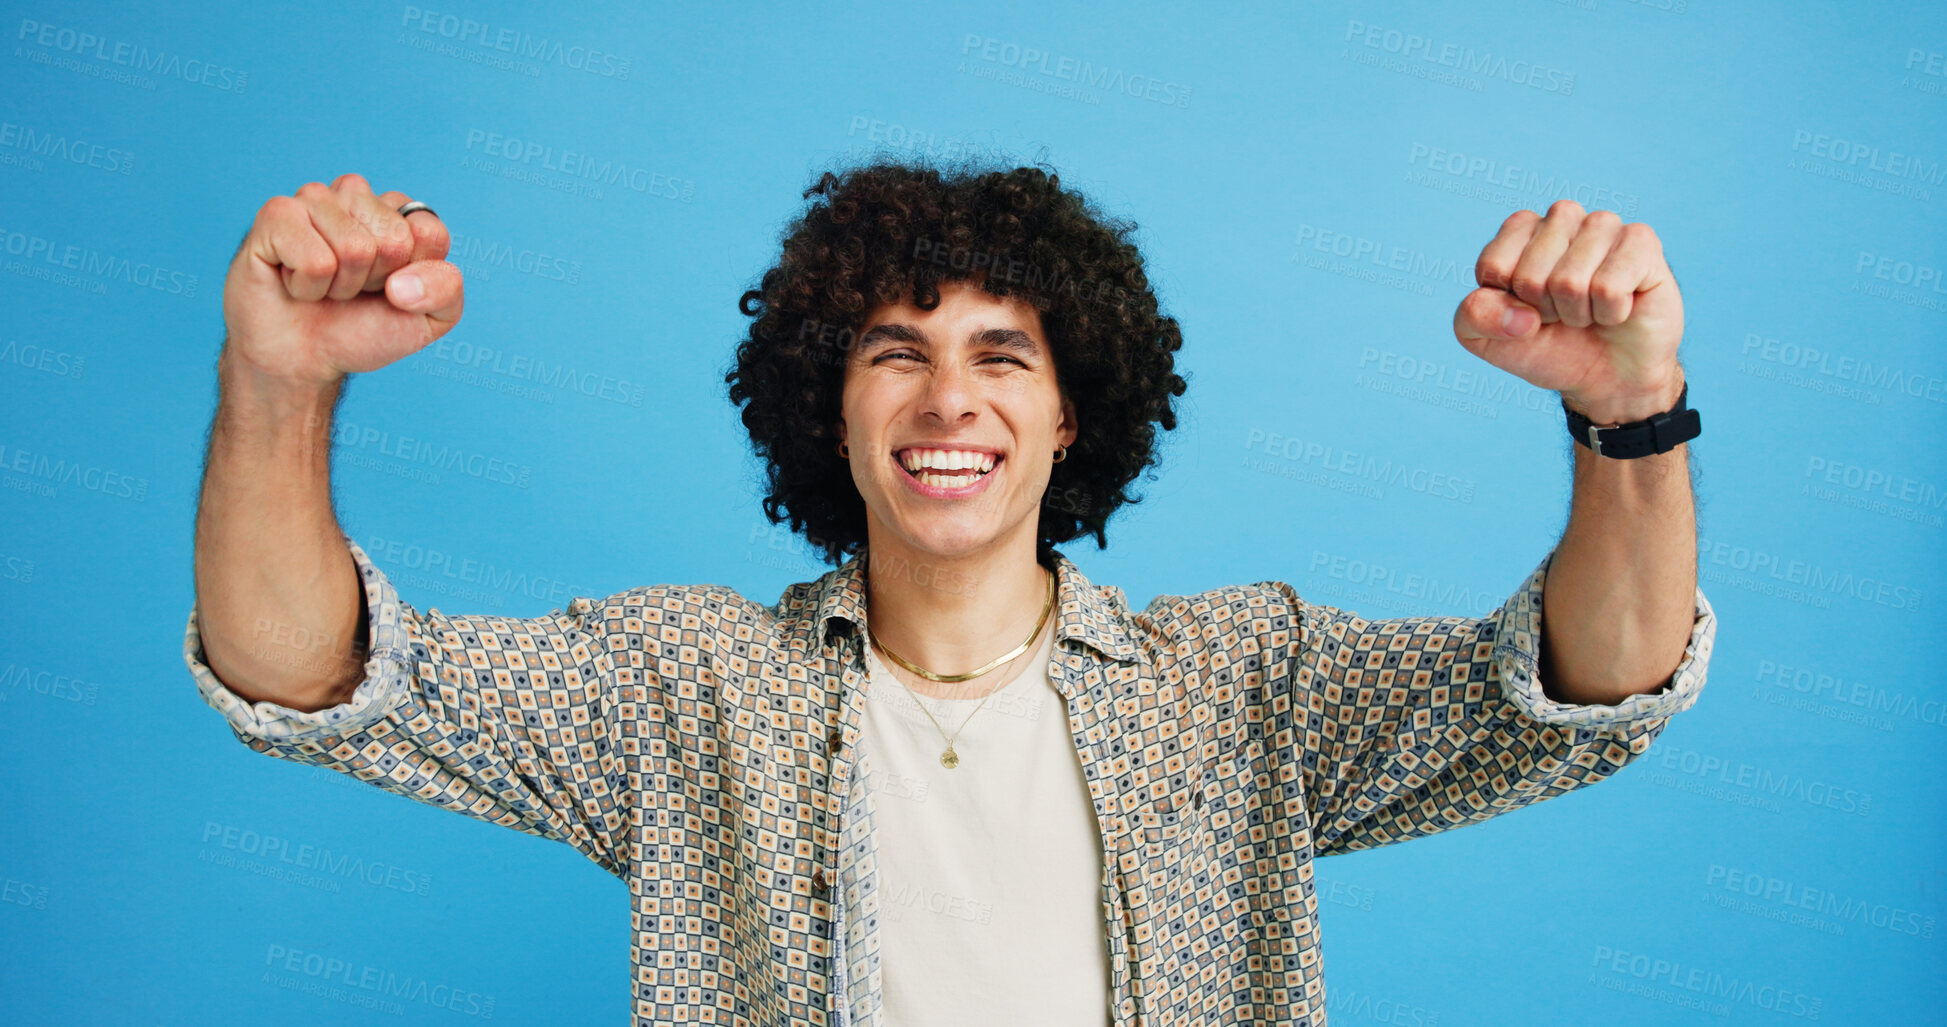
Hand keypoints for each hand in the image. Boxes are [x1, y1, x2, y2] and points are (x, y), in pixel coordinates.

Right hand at [222, 174, 463, 386]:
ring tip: (323, 285)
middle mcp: (357, 195)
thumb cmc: (364, 329)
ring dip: (339, 285)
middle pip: (394, 240)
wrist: (305, 357)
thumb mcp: (429, 318)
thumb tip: (404, 280)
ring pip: (354, 248)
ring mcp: (315, 199)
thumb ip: (447, 290)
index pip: (430, 233)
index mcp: (399, 211)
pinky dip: (308, 287)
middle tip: (351, 289)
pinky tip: (294, 280)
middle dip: (374, 281)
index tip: (392, 287)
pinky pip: (314, 260)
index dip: (415, 277)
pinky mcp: (277, 214)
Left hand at [1453, 200, 1683, 423]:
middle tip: (1563, 314)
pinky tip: (1619, 307)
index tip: (1526, 310)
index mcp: (1519, 231)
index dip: (1508, 304)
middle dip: (1545, 310)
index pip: (1493, 266)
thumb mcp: (1486, 340)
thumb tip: (1517, 314)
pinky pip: (1609, 287)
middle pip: (1530, 275)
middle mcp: (1561, 218)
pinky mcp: (1641, 242)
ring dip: (1578, 313)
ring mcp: (1603, 225)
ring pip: (1569, 281)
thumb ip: (1473, 317)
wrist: (1606, 377)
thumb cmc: (1547, 347)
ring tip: (1590, 310)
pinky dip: (1610, 313)